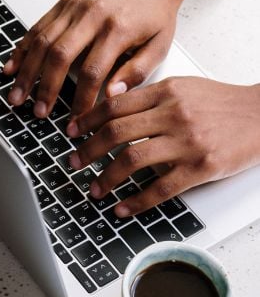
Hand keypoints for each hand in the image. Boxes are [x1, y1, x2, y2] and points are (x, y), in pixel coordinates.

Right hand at [4, 0, 185, 117]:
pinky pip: (38, 26)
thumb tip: (111, 96)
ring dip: (27, 72)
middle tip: (38, 112)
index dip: (81, 100)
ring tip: (17, 96)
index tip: (76, 121)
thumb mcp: (158, 47)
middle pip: (59, 56)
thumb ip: (136, 73)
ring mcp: (75, 7)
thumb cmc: (156, 13)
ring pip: (42, 41)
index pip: (92, 73)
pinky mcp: (65, 2)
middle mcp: (92, 16)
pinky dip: (23, 48)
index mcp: (117, 30)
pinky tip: (13, 66)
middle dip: (45, 88)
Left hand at [67, 77, 259, 215]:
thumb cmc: (224, 104)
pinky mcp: (200, 167)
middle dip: (88, 150)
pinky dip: (136, 201)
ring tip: (94, 189)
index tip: (72, 132)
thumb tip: (116, 106)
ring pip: (132, 159)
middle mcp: (174, 114)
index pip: (115, 104)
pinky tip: (122, 208)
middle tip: (73, 162)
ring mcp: (187, 142)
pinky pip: (160, 188)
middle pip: (116, 132)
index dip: (87, 120)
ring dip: (106, 177)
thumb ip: (152, 97)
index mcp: (167, 91)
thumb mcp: (186, 88)